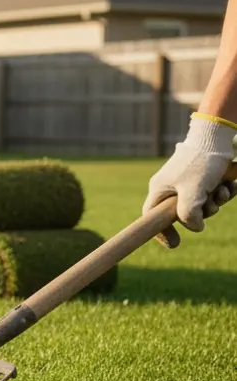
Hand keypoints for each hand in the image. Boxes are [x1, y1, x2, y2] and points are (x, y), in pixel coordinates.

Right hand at [145, 115, 235, 247]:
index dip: (161, 232)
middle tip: (212, 206)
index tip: (175, 243)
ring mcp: (188, 182)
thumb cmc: (200, 162)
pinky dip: (222, 193)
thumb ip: (189, 215)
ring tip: (222, 190)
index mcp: (160, 189)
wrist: (217, 136)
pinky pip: (212, 194)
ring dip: (216, 202)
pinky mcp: (203, 178)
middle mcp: (172, 187)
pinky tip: (229, 184)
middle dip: (202, 213)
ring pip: (201, 204)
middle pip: (183, 214)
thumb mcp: (192, 192)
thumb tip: (196, 227)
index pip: (152, 217)